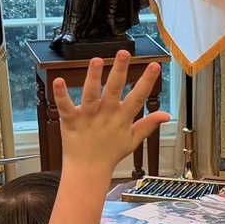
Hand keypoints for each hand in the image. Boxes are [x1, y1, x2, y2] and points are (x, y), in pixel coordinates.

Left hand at [53, 52, 169, 180]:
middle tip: (124, 53)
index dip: (146, 81)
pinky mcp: (71, 121)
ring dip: (94, 77)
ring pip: (91, 95)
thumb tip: (166, 115)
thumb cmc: (109, 154)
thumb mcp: (133, 140)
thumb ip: (149, 124)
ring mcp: (88, 118)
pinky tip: (58, 81)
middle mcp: (106, 115)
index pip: (138, 97)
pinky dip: (61, 94)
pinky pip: (65, 106)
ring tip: (97, 60)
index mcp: (122, 119)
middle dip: (120, 71)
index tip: (154, 65)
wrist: (88, 170)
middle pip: (114, 90)